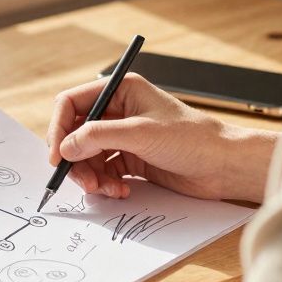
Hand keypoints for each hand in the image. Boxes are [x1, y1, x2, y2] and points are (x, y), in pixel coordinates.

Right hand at [47, 73, 276, 202]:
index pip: (73, 103)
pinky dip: (105, 183)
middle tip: (82, 181)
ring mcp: (125, 136)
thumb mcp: (141, 133)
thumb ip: (98, 137)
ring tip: (105, 189)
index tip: (57, 156)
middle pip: (76, 133)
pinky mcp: (133, 159)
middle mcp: (120, 111)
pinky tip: (120, 191)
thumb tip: (66, 146)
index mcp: (121, 90)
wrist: (224, 166)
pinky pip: (104, 171)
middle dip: (75, 159)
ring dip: (90, 175)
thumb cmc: (193, 139)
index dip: (60, 129)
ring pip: (87, 155)